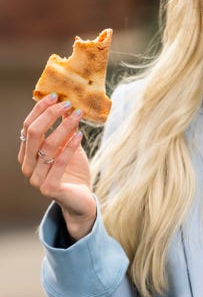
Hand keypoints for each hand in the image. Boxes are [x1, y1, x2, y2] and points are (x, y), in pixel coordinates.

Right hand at [18, 94, 96, 239]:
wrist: (82, 200)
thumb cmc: (74, 172)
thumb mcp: (69, 147)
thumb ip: (65, 130)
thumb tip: (67, 105)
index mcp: (27, 155)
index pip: (28, 127)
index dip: (40, 109)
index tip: (55, 96)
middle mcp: (27, 166)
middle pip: (33, 133)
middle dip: (50, 115)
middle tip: (67, 103)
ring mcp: (36, 179)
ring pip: (47, 146)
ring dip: (64, 127)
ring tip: (78, 116)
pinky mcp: (49, 189)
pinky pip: (59, 162)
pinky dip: (70, 146)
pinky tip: (80, 135)